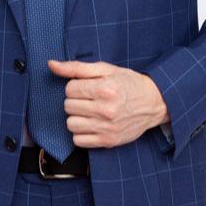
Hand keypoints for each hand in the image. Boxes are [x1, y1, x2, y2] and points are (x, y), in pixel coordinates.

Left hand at [47, 59, 169, 148]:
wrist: (154, 103)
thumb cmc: (129, 84)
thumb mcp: (106, 69)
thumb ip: (77, 68)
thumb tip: (51, 65)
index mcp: (106, 89)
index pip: (70, 89)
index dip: (76, 87)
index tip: (87, 88)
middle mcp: (106, 110)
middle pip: (68, 106)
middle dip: (76, 101)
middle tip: (90, 99)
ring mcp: (107, 128)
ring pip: (71, 124)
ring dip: (76, 117)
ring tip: (90, 112)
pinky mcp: (108, 141)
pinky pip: (78, 141)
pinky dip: (81, 133)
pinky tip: (92, 124)